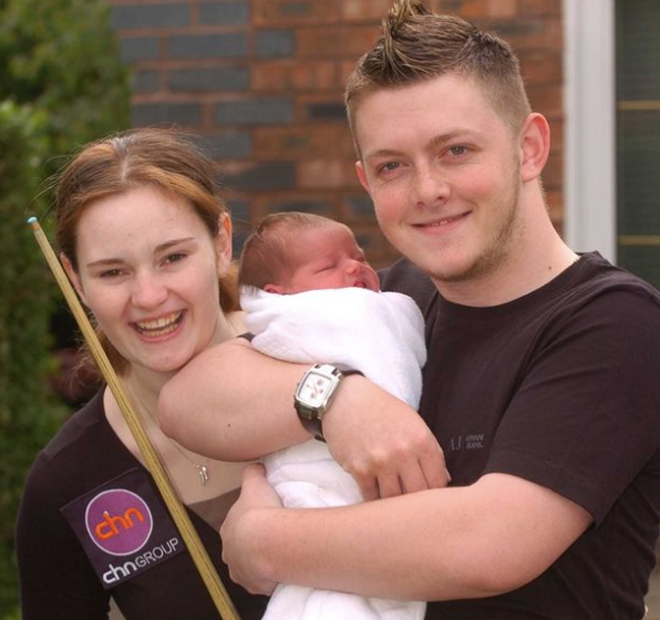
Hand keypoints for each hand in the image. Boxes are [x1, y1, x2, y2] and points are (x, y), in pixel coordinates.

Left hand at [220, 464, 281, 594]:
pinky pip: (262, 581)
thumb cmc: (259, 511)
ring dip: (260, 562)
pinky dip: (270, 576)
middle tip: (271, 537)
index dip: (249, 522)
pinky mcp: (253, 585)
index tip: (262, 520)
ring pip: (249, 566)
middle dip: (252, 544)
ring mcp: (240, 571)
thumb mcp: (255, 483)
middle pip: (240, 548)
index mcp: (228, 528)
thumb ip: (252, 473)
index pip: (236, 526)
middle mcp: (230, 552)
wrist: (266, 542)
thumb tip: (256, 466)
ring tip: (277, 554)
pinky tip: (280, 568)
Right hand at [323, 376, 448, 499]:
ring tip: (393, 497)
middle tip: (411, 501)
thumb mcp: (412, 422)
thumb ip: (429, 450)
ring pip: (394, 499)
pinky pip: (371, 497)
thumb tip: (443, 479)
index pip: (438, 481)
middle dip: (416, 500)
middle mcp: (403, 453)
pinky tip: (375, 493)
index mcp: (421, 440)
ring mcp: (380, 463)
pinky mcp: (359, 470)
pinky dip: (374, 499)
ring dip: (394, 501)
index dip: (436, 493)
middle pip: (418, 494)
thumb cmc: (381, 409)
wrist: (344, 399)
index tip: (430, 495)